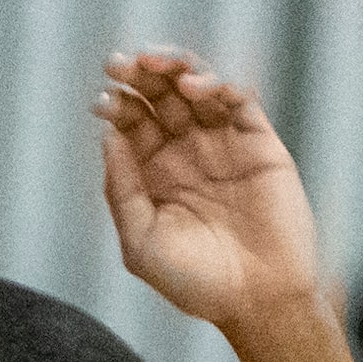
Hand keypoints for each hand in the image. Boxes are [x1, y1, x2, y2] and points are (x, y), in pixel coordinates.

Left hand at [95, 48, 321, 334]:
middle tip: (120, 63)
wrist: (256, 299)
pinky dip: (219, 84)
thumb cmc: (193, 280)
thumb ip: (121, 189)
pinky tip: (194, 85)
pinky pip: (240, 101)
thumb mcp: (140, 240)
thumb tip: (107, 136)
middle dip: (140, 77)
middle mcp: (186, 153)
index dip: (116, 105)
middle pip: (160, 99)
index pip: (130, 125)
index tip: (102, 98)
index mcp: (152, 174)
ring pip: (197, 90)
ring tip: (155, 62)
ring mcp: (223, 145)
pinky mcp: (260, 143)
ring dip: (175, 68)